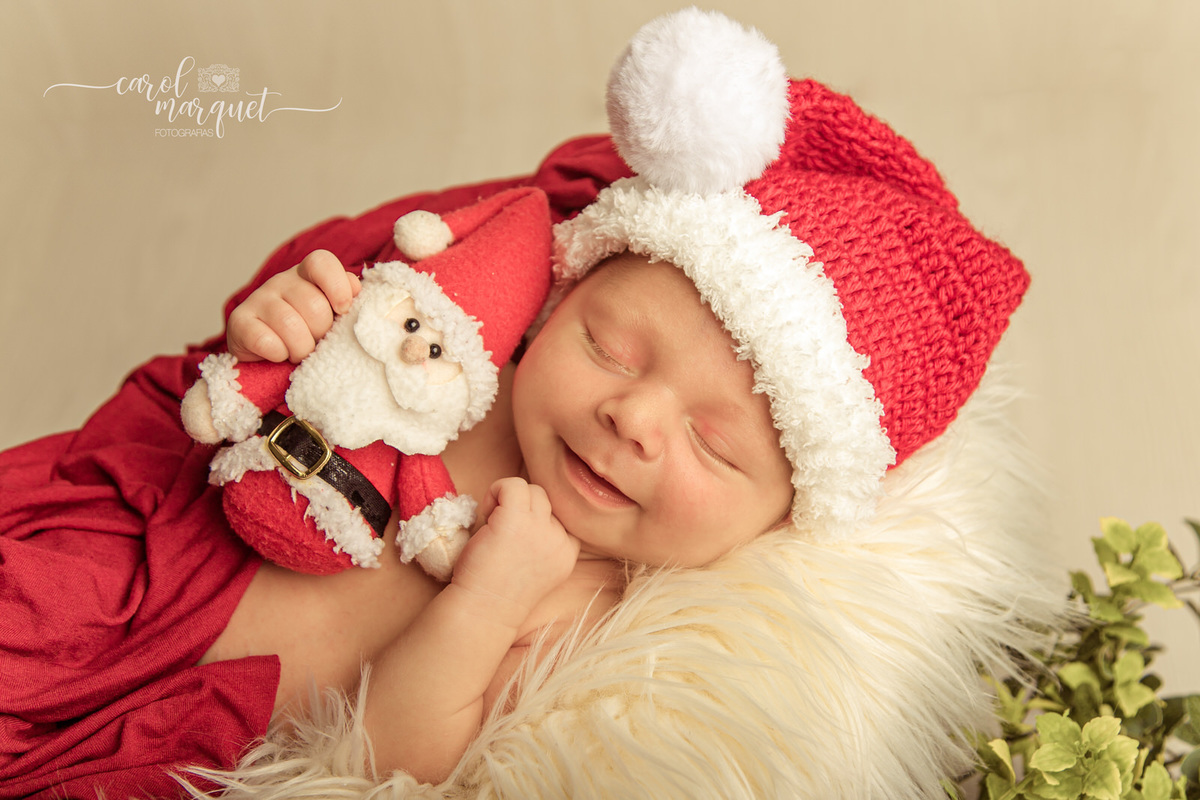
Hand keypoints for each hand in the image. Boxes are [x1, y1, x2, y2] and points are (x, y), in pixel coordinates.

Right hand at [227, 250, 361, 362]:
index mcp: (307, 274)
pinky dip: (278, 354)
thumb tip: (355, 287)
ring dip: (301, 348)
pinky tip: (278, 354)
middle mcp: (281, 281)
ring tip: (299, 352)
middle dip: (321, 333)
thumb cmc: (308, 332)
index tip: (342, 310)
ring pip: (290, 325)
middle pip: (314, 305)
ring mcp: (258, 298)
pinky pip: (266, 340)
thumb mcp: (332, 314)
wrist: (267, 356)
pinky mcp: (239, 321)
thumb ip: (347, 297)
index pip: (321, 262)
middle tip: (317, 341)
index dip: (337, 286)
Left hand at [451, 478, 579, 628]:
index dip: (534, 523)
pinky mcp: (515, 519)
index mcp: (567, 554)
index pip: (560, 520)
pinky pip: (511, 484)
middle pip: (545, 501)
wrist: (482, 610)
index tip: (515, 541)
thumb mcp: (536, 567)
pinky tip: (486, 513)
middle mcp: (559, 540)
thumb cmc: (498, 591)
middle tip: (499, 531)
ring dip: (509, 500)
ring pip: (532, 489)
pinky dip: (496, 491)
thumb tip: (527, 509)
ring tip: (492, 522)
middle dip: (522, 509)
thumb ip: (542, 542)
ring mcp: (539, 528)